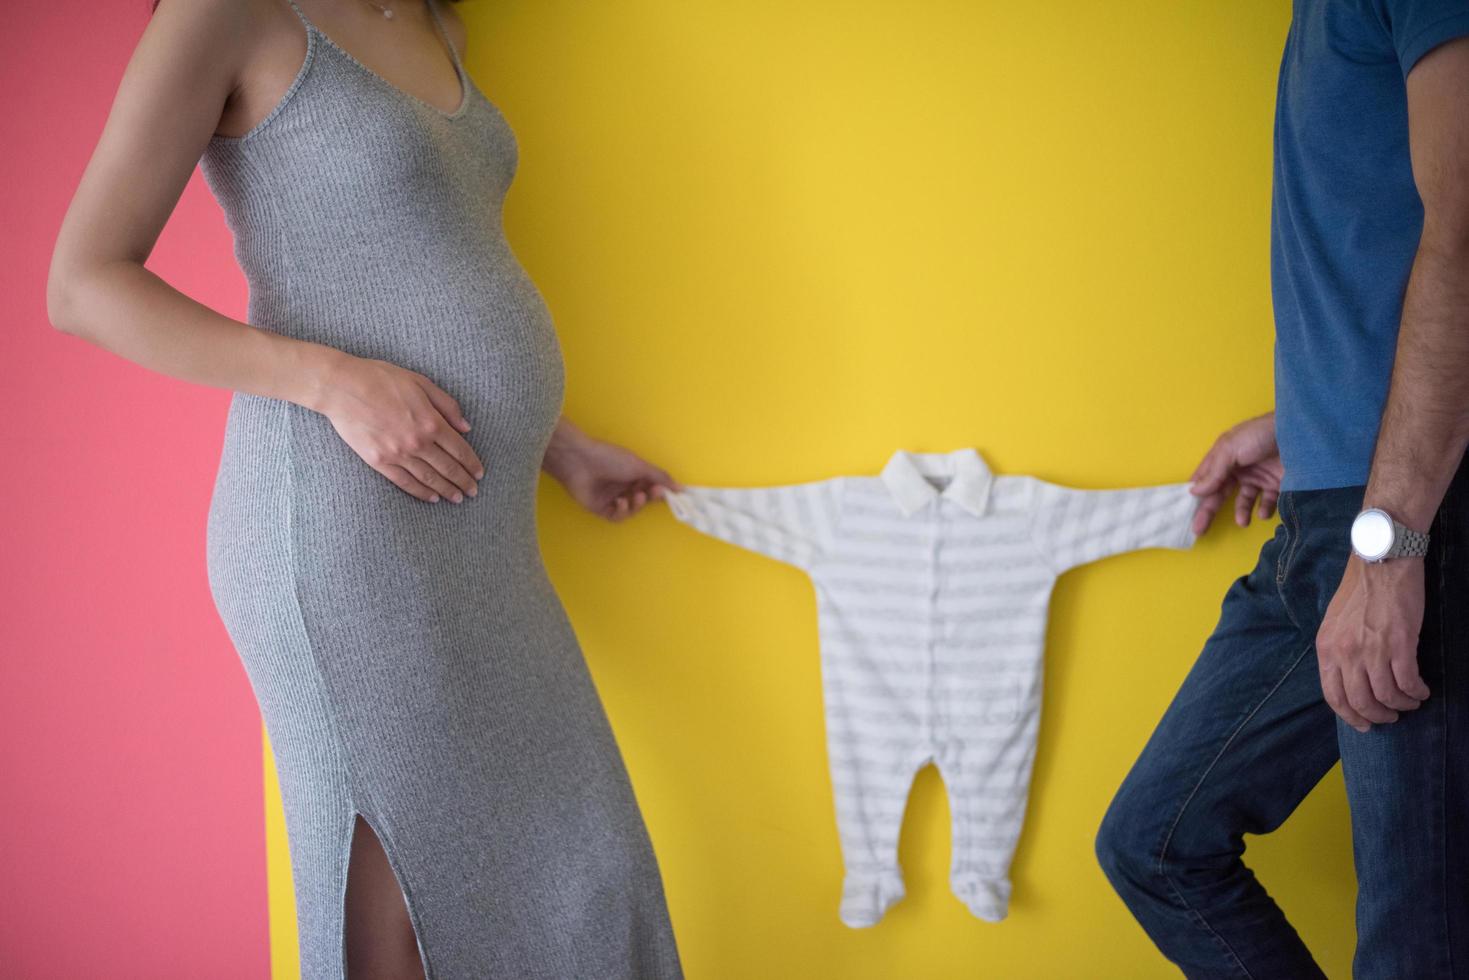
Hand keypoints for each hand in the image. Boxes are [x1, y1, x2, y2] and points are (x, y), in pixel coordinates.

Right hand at [315, 353, 484, 503]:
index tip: (479, 473)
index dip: (472, 464)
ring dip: (446, 490)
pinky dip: (420, 492)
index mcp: (431, 421)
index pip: (459, 449)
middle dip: (463, 481)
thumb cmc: (381, 379)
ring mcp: (397, 454)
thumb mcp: (421, 383)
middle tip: (473, 492)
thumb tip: (466, 427)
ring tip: (458, 499)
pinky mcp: (379, 461)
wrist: (342, 387)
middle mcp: (417, 442)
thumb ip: (447, 405)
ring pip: (429, 478)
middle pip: (448, 467)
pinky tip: (432, 498)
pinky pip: (404, 482)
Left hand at [543, 421, 680, 520]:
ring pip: (631, 510)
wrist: (580, 461)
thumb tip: (681, 487)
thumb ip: (660, 477)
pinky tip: (620, 502)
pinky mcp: (600, 508)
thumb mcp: (639, 465)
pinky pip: (616, 516)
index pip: (652, 486)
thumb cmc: (610, 458)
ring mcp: (611, 498)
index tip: (673, 494)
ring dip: (636, 505)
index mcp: (633, 473)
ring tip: (635, 497)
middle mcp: (623, 486)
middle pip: (643, 499)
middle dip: (650, 498)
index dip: (662, 491)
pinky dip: (621, 511)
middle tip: (655, 493)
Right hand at [1188, 411, 1283, 534]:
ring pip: (1244, 500)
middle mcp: (1238, 469)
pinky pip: (1266, 501)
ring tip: (1243, 522)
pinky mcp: (1276, 484)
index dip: (1194, 496)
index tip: (1186, 514)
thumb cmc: (1258, 435)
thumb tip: (1193, 491)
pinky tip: (1263, 513)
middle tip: (1199, 530)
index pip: (1204, 480)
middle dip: (1210, 511)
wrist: (1297, 432)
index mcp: (1222, 458)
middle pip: (1220, 494)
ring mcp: (1257, 477)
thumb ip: (1214, 473)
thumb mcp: (1230, 449)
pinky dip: (1264, 509)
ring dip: (1241, 512)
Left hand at [1315, 556, 1428, 731]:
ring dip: (1401, 705)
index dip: (1350, 716)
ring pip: (1386, 696)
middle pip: (1360, 701)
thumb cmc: (1361, 591)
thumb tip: (1349, 680)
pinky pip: (1407, 682)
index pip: (1333, 695)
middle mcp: (1345, 652)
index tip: (1363, 725)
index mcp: (1327, 648)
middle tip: (1391, 716)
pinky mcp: (1400, 644)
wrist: (1381, 562)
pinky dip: (1416, 692)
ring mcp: (1372, 649)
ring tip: (1410, 702)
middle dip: (1378, 716)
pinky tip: (1421, 691)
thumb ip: (1339, 651)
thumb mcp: (1335, 624)